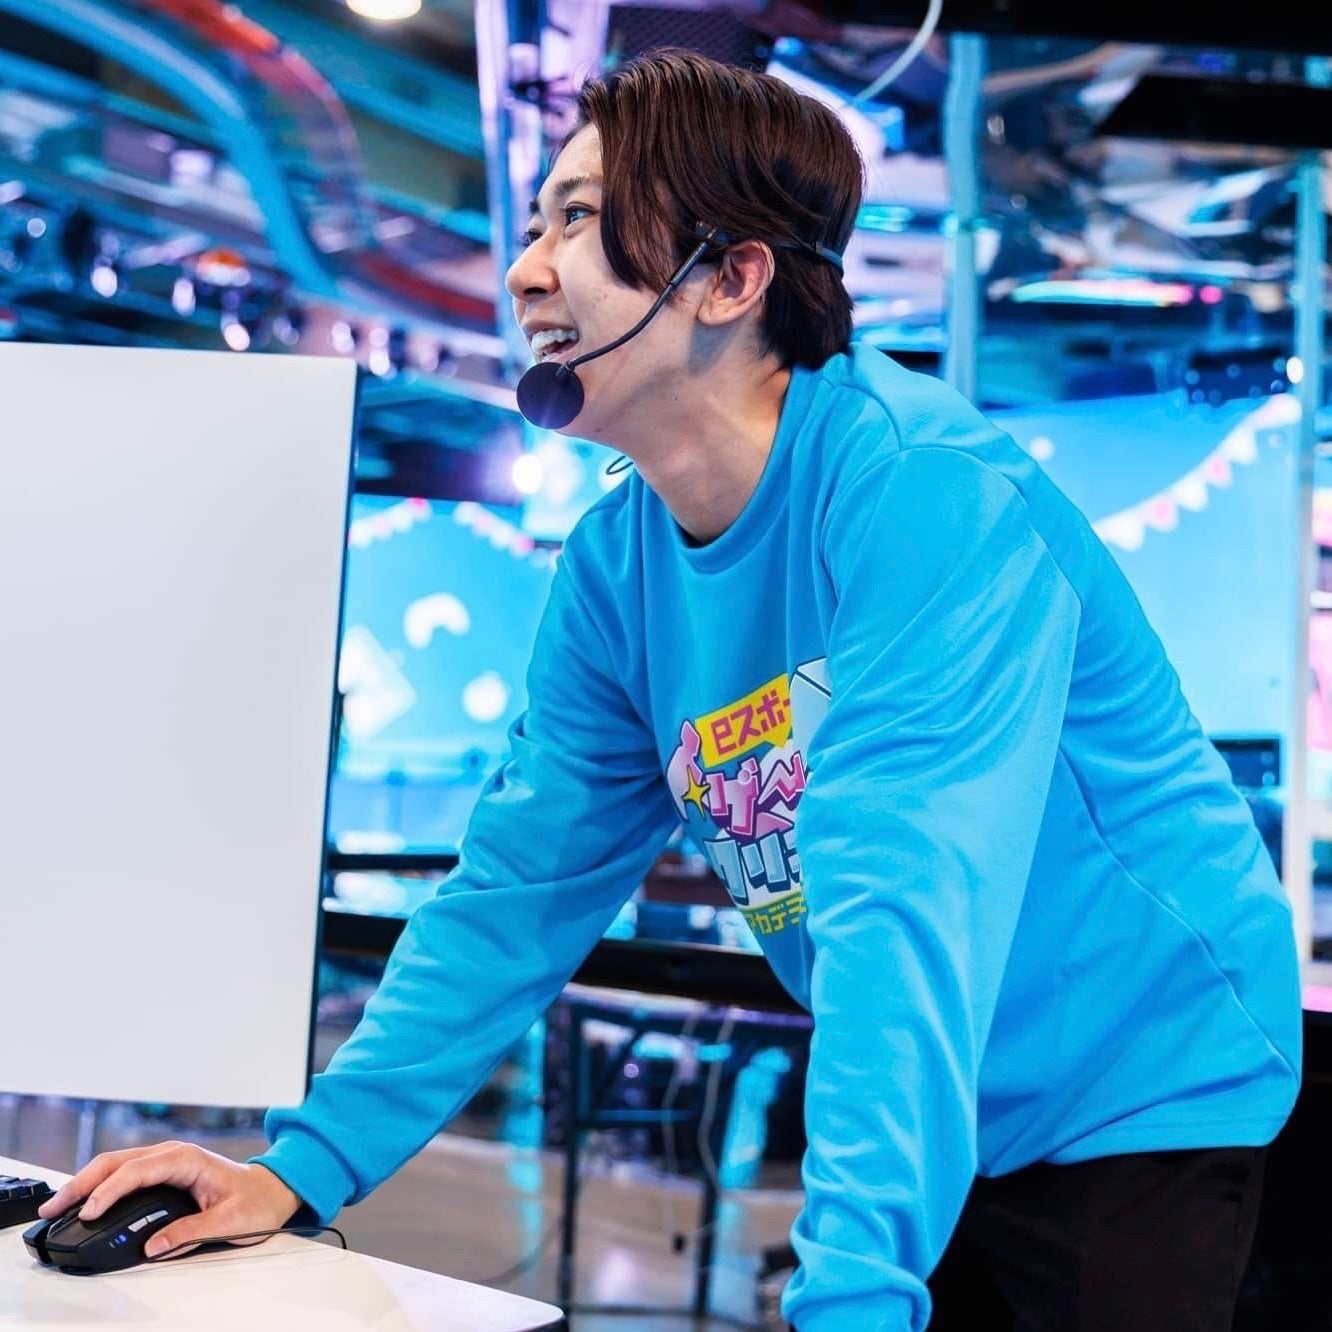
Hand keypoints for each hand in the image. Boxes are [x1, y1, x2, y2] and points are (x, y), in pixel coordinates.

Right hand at [38, 1141, 300, 1258]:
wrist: (271, 1190)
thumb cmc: (255, 1202)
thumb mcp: (228, 1222)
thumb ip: (191, 1231)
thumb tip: (153, 1246)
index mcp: (187, 1160)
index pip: (136, 1172)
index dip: (109, 1192)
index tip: (89, 1213)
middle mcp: (173, 1154)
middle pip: (117, 1162)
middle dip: (82, 1182)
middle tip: (53, 1207)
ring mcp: (166, 1160)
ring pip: (116, 1164)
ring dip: (86, 1182)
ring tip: (59, 1204)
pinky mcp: (163, 1170)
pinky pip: (124, 1172)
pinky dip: (99, 1184)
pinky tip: (85, 1199)